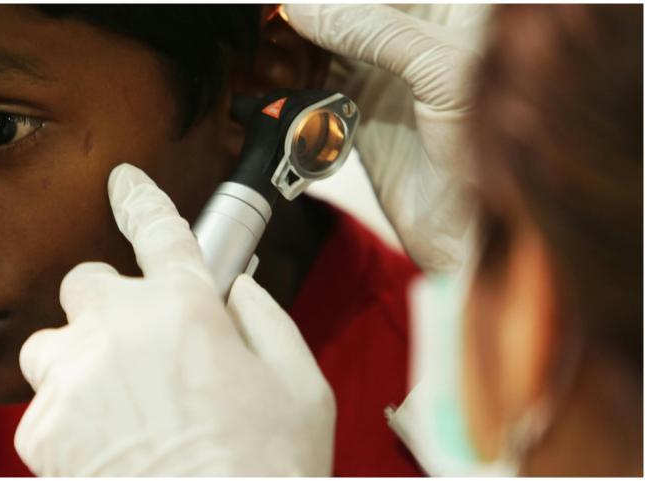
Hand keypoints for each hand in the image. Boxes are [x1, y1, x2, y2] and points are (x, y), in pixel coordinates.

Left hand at [14, 163, 335, 475]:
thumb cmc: (268, 469)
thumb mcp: (300, 385)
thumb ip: (267, 321)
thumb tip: (239, 288)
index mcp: (188, 309)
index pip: (160, 230)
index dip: (141, 199)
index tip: (123, 182)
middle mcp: (122, 329)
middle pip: (86, 282)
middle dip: (110, 305)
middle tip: (138, 345)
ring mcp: (75, 378)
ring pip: (52, 342)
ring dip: (79, 360)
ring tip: (116, 401)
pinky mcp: (43, 430)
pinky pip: (43, 404)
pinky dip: (69, 418)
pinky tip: (109, 446)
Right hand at [284, 4, 490, 272]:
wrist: (466, 237)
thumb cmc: (488, 155)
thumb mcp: (442, 71)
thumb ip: (377, 30)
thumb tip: (307, 6)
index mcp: (459, 11)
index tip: (298, 1)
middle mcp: (423, 35)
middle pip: (356, 8)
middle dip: (314, 11)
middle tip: (276, 14)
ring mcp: (390, 71)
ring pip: (332, 37)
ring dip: (299, 38)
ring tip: (267, 36)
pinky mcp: (362, 108)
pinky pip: (320, 79)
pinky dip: (296, 75)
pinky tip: (277, 71)